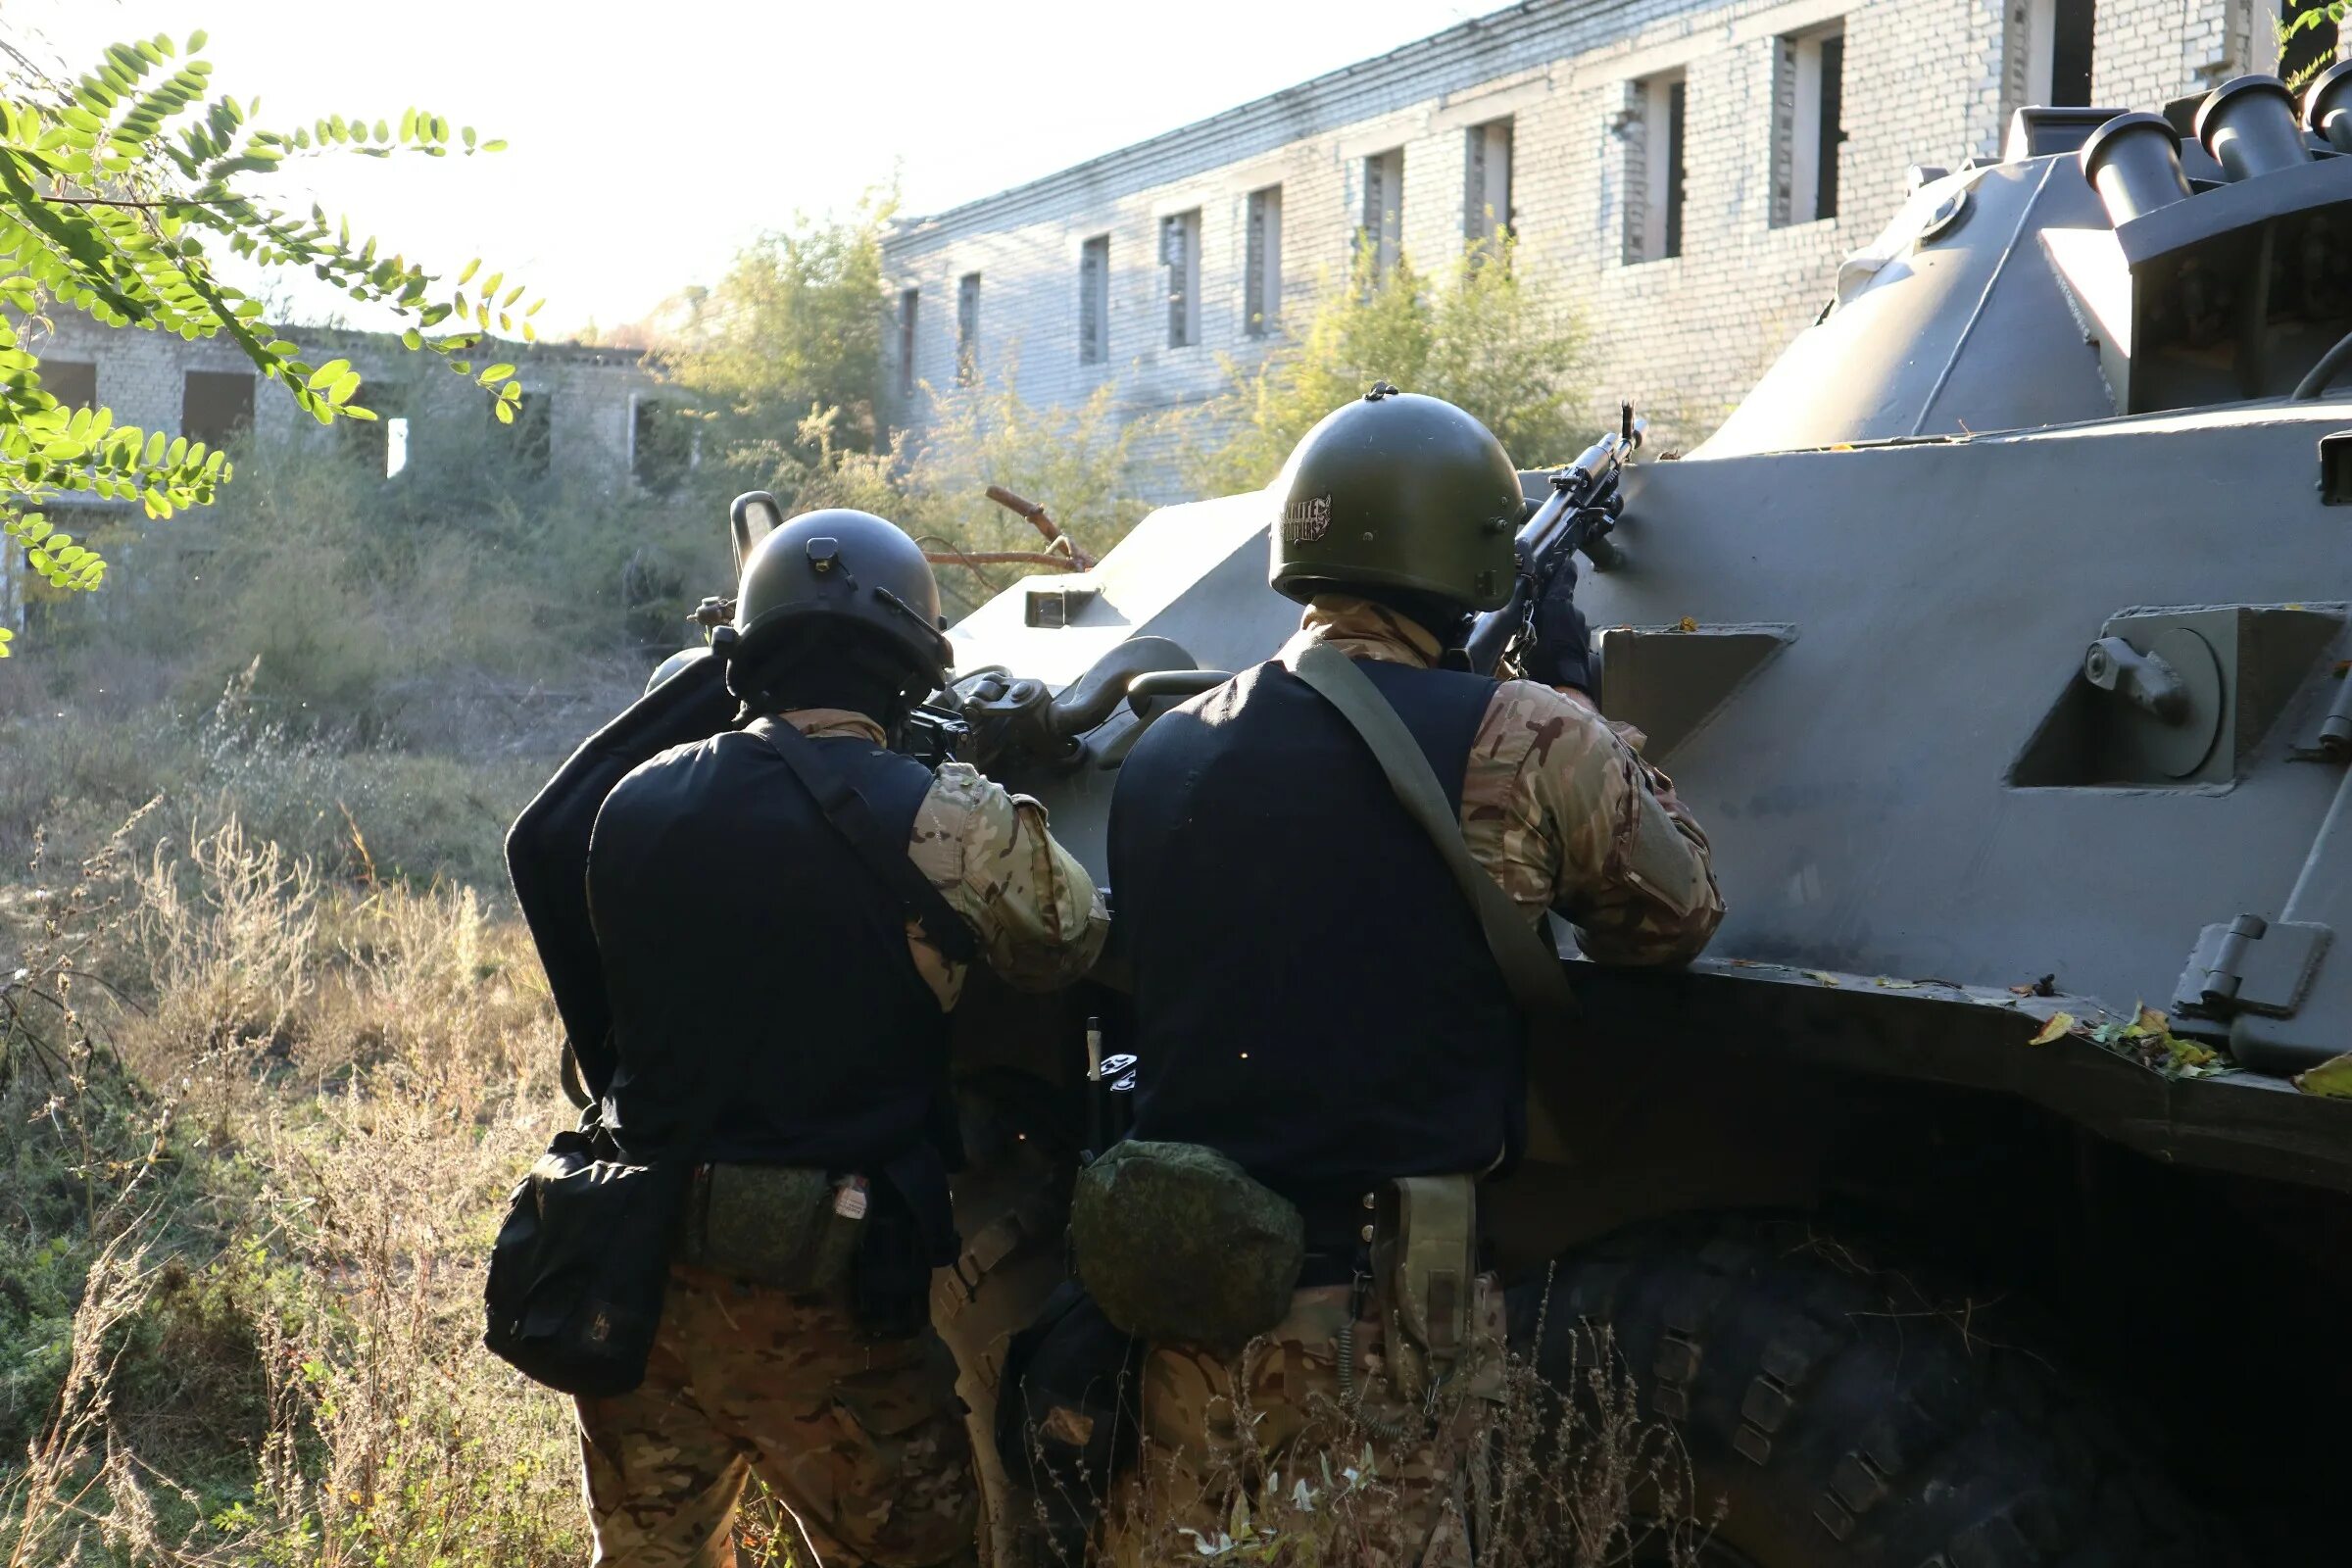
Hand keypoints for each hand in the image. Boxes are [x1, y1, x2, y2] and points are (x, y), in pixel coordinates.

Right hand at [1522, 559, 1594, 694]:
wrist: (1565, 685)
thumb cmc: (1543, 656)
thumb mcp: (1529, 631)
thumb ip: (1532, 612)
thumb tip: (1530, 601)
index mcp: (1560, 604)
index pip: (1565, 576)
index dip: (1563, 568)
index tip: (1560, 561)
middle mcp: (1576, 612)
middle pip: (1563, 602)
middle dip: (1552, 605)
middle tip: (1535, 614)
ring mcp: (1583, 629)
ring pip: (1568, 620)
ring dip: (1558, 624)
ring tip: (1541, 636)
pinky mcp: (1586, 645)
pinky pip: (1572, 635)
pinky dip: (1563, 638)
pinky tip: (1552, 650)